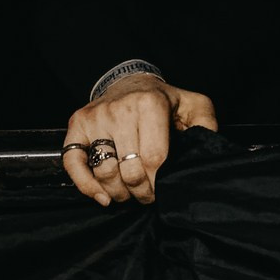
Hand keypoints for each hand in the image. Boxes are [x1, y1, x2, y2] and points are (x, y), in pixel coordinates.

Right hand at [59, 70, 217, 206]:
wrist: (130, 83)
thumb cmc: (164, 101)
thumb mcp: (194, 105)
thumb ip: (207, 125)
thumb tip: (207, 149)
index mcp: (150, 104)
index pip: (153, 158)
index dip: (158, 183)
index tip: (163, 190)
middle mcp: (120, 109)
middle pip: (129, 170)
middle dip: (141, 192)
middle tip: (148, 196)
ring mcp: (96, 117)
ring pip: (104, 171)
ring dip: (119, 193)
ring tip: (130, 194)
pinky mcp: (77, 125)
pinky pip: (73, 162)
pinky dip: (86, 185)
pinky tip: (103, 196)